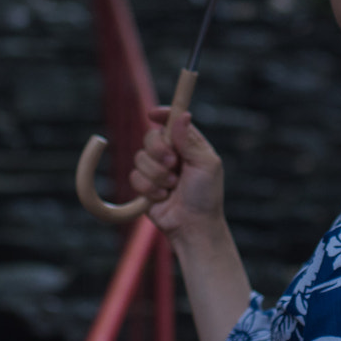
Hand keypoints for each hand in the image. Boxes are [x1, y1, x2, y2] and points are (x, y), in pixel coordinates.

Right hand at [131, 107, 225, 239]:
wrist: (193, 226)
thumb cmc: (206, 196)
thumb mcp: (206, 165)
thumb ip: (190, 141)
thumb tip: (182, 114)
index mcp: (189, 145)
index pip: (172, 122)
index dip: (162, 115)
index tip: (153, 114)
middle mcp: (171, 154)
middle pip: (150, 137)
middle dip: (159, 151)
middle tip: (172, 164)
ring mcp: (156, 170)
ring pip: (140, 158)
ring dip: (157, 175)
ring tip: (172, 187)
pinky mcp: (144, 186)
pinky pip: (134, 177)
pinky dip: (148, 188)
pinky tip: (162, 197)